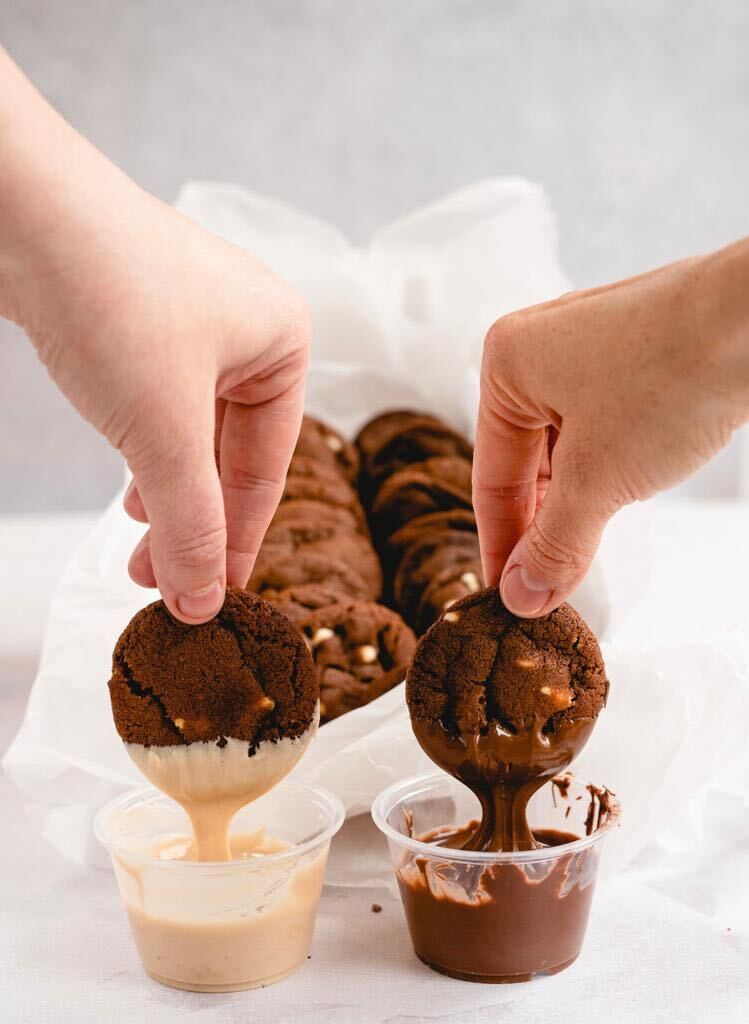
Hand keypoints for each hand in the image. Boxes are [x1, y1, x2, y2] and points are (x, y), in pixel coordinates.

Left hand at [0, 50, 308, 622]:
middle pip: (229, 457)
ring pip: (190, 436)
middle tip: (162, 588)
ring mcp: (192, 324)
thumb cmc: (111, 297)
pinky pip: (157, 408)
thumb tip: (203, 602)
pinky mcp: (140, 323)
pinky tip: (130, 493)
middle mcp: (247, 332)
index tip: (211, 601)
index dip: (237, 543)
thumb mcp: (163, 431)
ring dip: (165, 498)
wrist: (22, 206)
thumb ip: (191, 524)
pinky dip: (145, 456)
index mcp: (285, 343)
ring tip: (138, 554)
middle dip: (193, 524)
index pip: (267, 470)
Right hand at [473, 239, 748, 616]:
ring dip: (575, 503)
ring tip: (582, 554)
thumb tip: (522, 596)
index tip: (511, 595)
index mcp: (507, 365)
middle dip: (541, 526)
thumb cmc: (670, 377)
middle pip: (527, 462)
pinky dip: (606, 470)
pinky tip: (619, 500)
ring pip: (567, 447)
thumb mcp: (598, 480)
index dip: (501, 545)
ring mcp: (589, 349)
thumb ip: (554, 545)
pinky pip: (602, 427)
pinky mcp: (635, 356)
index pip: (492, 477)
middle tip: (548, 588)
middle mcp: (540, 349)